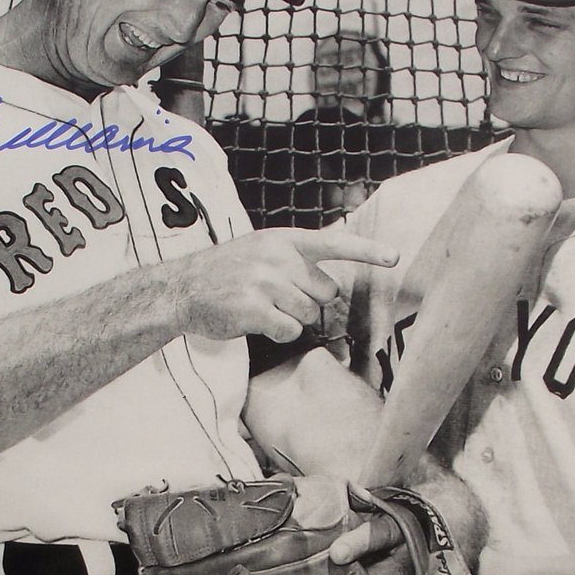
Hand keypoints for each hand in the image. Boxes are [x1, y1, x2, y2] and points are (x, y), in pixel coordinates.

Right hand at [171, 227, 397, 342]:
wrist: (181, 289)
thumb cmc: (224, 273)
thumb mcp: (259, 250)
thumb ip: (293, 260)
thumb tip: (331, 287)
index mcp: (283, 240)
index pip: (333, 243)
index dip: (367, 251)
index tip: (394, 257)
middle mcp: (277, 258)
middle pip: (325, 293)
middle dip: (308, 303)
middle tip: (279, 300)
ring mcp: (266, 283)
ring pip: (308, 315)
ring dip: (290, 320)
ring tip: (262, 309)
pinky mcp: (255, 309)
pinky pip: (289, 331)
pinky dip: (277, 334)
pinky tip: (256, 323)